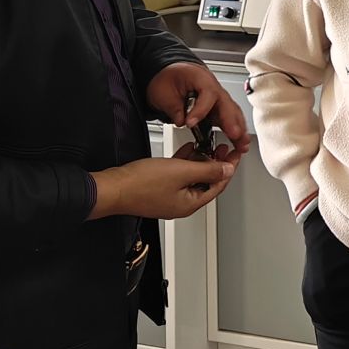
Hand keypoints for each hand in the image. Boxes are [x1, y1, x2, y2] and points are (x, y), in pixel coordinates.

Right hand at [89, 149, 235, 220]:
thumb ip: (207, 170)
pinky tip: (187, 149)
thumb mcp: (181, 172)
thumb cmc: (141, 184)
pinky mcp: (158, 188)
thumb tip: (227, 170)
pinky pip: (178, 175)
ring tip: (208, 145)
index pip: (219, 184)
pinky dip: (185, 162)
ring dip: (201, 160)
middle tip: (223, 147)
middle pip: (207, 181)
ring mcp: (169, 196)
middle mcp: (182, 203)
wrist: (113, 188)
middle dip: (217, 162)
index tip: (235, 153)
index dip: (229, 167)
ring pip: (192, 176)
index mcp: (191, 203)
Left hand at [147, 63, 252, 158]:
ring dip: (238, 128)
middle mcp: (214, 87)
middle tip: (235, 136)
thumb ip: (173, 107)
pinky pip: (229, 119)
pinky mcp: (217, 109)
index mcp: (202, 78)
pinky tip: (239, 141)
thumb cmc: (169, 78)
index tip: (190, 123)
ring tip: (242, 143)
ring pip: (232, 112)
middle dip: (232, 121)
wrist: (170, 75)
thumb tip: (182, 122)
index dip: (200, 110)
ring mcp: (217, 98)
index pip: (208, 94)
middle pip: (227, 104)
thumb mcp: (163, 91)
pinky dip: (235, 130)